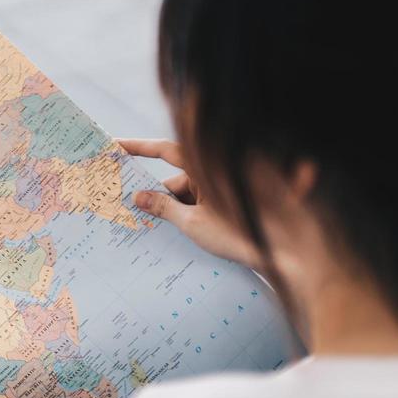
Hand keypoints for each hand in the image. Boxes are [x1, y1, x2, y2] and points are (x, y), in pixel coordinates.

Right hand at [118, 138, 260, 266]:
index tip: (116, 146)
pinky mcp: (227, 202)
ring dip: (174, 208)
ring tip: (159, 230)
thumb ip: (163, 207)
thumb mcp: (192, 223)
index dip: (138, 147)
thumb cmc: (240, 233)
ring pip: (187, 193)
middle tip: (133, 211)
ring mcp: (222, 188)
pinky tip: (178, 232)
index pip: (165, 150)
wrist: (281, 251)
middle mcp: (214, 173)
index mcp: (205, 167)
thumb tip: (138, 197)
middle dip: (157, 195)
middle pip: (175, 178)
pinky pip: (200, 202)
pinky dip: (188, 213)